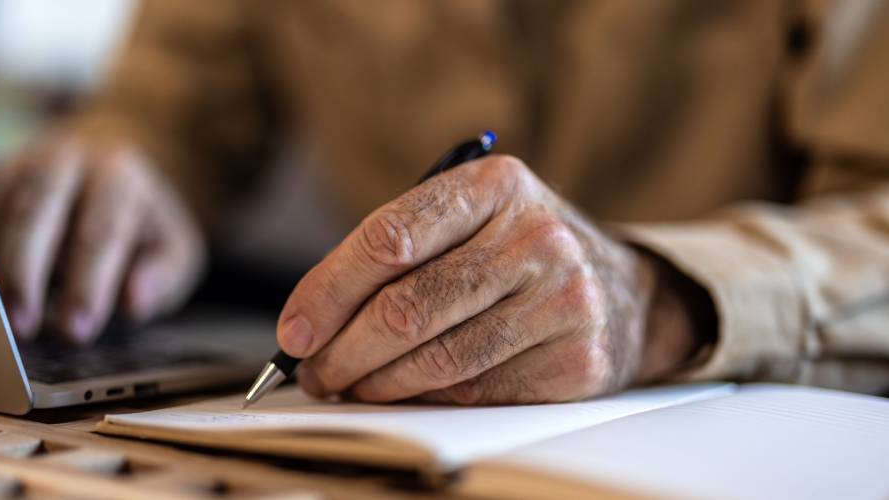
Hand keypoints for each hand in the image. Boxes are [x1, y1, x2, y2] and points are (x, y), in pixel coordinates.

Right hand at [0, 133, 204, 343]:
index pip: (101, 231)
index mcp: (119, 176)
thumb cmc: (145, 224)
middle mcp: (67, 161)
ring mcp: (23, 165)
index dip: (88, 284)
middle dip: (25, 272)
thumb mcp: (174, 249)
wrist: (115, 170)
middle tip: (23, 327)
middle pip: (35, 212)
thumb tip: (134, 301)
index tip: (78, 331)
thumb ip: (162, 276)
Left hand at [278, 155, 703, 403]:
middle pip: (406, 308)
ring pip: (436, 361)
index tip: (295, 331)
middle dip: (342, 352)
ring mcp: (564, 300)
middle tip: (314, 373)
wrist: (623, 293)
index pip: (389, 238)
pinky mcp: (576, 360)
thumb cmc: (519, 253)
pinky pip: (474, 394)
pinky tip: (406, 394)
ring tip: (350, 386)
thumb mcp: (471, 220)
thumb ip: (397, 253)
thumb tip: (312, 322)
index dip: (327, 291)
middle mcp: (537, 236)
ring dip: (375, 385)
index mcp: (497, 184)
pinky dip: (425, 401)